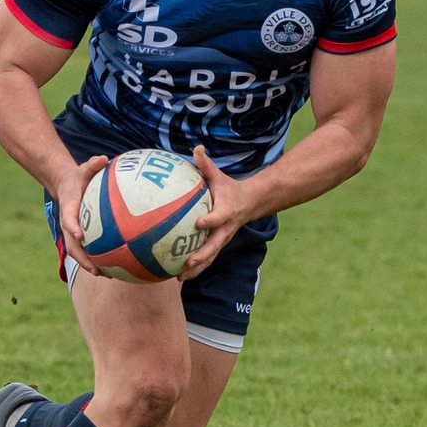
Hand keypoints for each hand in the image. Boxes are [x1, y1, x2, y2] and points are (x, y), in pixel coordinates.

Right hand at [49, 155, 110, 274]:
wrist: (65, 185)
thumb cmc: (78, 177)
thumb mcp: (83, 168)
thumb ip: (92, 164)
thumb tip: (103, 158)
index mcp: (68, 208)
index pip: (68, 219)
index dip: (72, 227)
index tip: (79, 234)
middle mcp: (69, 224)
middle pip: (72, 246)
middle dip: (83, 259)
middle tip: (96, 269)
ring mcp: (73, 233)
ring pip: (79, 253)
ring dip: (91, 265)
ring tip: (107, 275)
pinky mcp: (81, 236)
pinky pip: (88, 250)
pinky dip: (99, 260)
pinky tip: (115, 268)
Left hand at [179, 147, 257, 279]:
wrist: (250, 204)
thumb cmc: (229, 189)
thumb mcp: (219, 176)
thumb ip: (206, 165)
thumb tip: (196, 148)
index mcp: (226, 212)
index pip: (218, 217)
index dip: (210, 220)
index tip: (198, 223)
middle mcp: (225, 229)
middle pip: (214, 246)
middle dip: (202, 256)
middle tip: (187, 263)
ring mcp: (222, 240)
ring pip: (210, 257)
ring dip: (197, 269)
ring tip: (179, 278)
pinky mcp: (218, 245)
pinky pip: (206, 259)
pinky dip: (194, 269)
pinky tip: (176, 275)